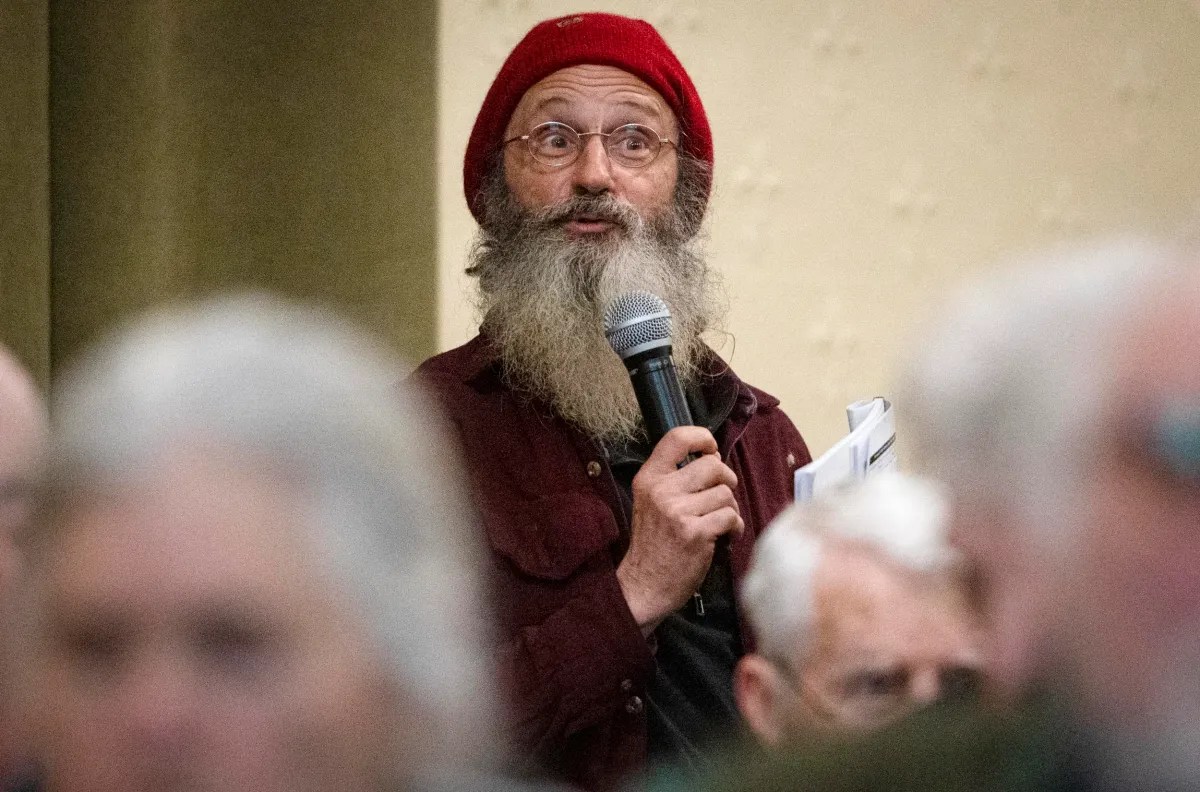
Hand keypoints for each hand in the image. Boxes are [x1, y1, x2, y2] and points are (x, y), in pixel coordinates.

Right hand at [616, 426, 742, 633]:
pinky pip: (730, 516)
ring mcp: (678, 512)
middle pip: (712, 465)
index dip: (702, 437)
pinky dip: (734, 526)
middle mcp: (661, 491)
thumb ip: (674, 479)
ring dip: (730, 508)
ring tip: (720, 522)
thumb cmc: (654, 544)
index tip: (711, 449)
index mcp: (649, 479)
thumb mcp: (651, 502)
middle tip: (722, 496)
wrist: (644, 586)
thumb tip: (713, 458)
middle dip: (726, 480)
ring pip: (725, 493)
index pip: (676, 438)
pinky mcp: (695, 533)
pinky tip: (725, 535)